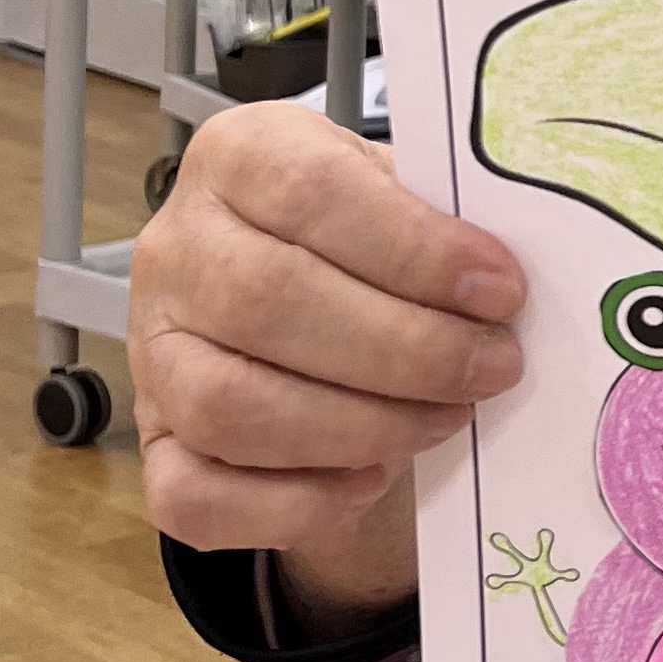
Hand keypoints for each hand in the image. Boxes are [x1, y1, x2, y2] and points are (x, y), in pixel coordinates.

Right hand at [129, 104, 523, 634]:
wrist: (304, 296)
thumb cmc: (366, 237)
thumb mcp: (404, 195)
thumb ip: (443, 221)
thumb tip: (510, 283)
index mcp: (240, 158)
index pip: (310, 193)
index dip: (413, 249)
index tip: (501, 289)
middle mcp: (177, 250)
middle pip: (267, 304)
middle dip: (404, 350)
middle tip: (494, 368)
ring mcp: (152, 354)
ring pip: (229, 407)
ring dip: (359, 427)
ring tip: (446, 417)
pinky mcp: (154, 446)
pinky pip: (196, 498)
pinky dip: (293, 504)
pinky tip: (370, 481)